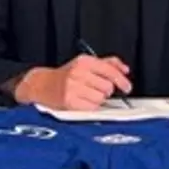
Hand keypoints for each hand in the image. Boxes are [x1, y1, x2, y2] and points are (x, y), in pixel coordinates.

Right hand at [12, 54, 131, 110]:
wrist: (42, 85)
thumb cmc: (66, 75)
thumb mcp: (85, 63)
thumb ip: (107, 63)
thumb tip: (124, 69)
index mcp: (84, 61)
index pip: (110, 70)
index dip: (122, 80)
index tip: (126, 87)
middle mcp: (78, 72)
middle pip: (108, 86)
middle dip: (106, 90)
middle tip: (97, 89)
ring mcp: (73, 87)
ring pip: (101, 98)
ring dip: (98, 99)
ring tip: (88, 94)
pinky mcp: (70, 101)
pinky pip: (92, 107)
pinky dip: (91, 106)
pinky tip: (83, 101)